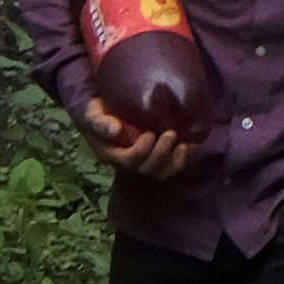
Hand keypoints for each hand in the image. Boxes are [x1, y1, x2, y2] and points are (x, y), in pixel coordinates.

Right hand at [80, 97, 196, 180]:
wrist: (107, 112)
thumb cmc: (99, 111)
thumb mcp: (93, 112)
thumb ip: (99, 120)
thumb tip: (114, 129)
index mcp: (111, 155)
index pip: (128, 161)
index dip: (141, 152)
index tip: (149, 134)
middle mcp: (127, 164)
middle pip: (147, 169)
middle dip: (161, 154)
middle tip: (171, 133)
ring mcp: (142, 162)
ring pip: (161, 173)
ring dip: (175, 162)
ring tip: (184, 145)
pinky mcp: (155, 158)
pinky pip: (170, 167)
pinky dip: (182, 159)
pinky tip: (191, 146)